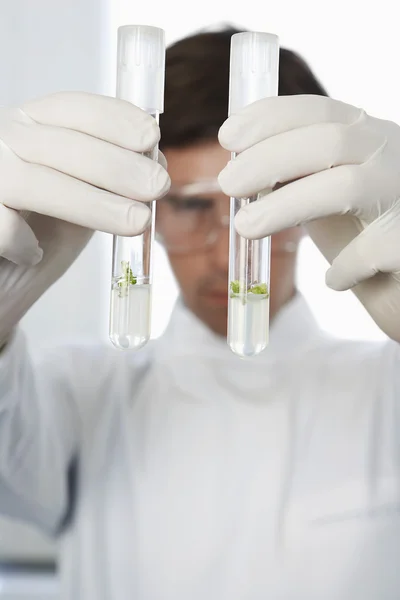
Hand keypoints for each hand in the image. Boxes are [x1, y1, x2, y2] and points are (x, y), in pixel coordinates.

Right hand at [0, 91, 169, 343]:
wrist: (1, 274)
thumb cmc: (39, 232)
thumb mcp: (82, 196)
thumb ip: (108, 178)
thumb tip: (154, 163)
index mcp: (32, 128)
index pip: (73, 109)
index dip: (114, 119)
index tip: (151, 137)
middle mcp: (3, 140)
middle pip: (61, 143)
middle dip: (116, 165)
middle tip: (157, 185)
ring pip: (35, 182)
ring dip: (92, 203)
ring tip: (135, 222)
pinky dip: (21, 240)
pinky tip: (34, 254)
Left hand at [218, 95, 399, 341]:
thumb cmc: (363, 232)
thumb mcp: (325, 193)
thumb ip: (295, 176)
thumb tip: (239, 170)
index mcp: (365, 137)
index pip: (318, 112)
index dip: (269, 119)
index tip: (227, 137)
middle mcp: (390, 153)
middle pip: (329, 141)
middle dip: (268, 159)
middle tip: (228, 184)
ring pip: (345, 187)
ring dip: (286, 205)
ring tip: (247, 227)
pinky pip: (373, 249)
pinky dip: (345, 265)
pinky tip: (333, 279)